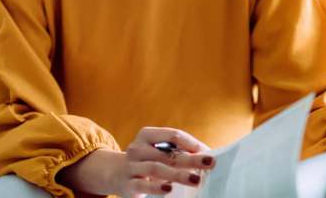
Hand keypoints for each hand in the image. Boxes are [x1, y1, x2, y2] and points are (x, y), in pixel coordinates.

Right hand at [58, 127, 215, 196]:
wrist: (115, 174)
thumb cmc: (146, 161)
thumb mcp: (158, 151)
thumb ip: (177, 151)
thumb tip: (206, 156)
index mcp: (147, 135)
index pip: (173, 135)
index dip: (192, 143)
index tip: (208, 152)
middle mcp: (137, 148)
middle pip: (168, 153)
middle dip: (191, 159)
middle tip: (210, 162)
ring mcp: (131, 166)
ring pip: (156, 168)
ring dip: (177, 174)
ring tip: (195, 179)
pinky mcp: (128, 185)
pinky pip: (142, 185)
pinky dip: (156, 187)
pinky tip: (169, 189)